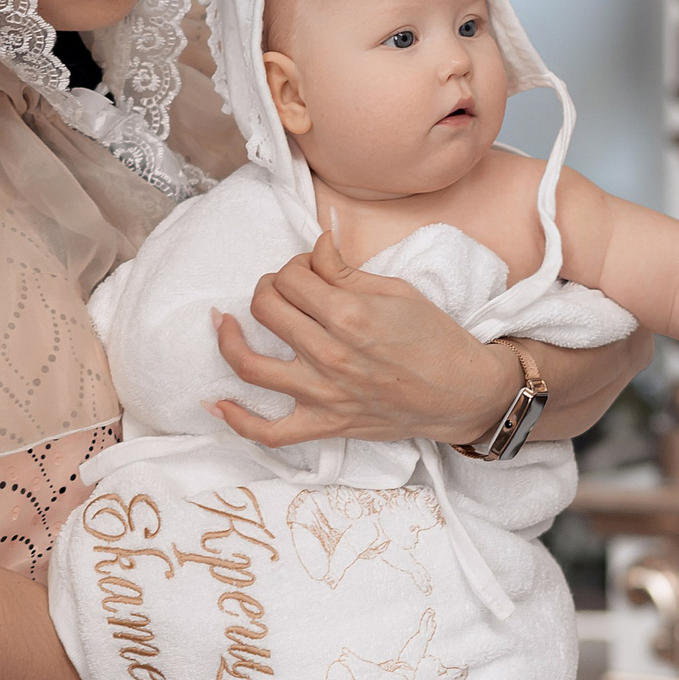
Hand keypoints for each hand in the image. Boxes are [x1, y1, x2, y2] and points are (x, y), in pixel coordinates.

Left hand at [209, 227, 521, 446]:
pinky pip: (269, 432)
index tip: (309, 268)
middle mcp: (328, 354)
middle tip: (283, 289)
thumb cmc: (435, 338)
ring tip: (225, 323)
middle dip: (268, 288)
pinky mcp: (325, 425)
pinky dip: (237, 420)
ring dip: (229, 339)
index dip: (294, 264)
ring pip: (250, 365)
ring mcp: (322, 394)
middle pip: (266, 309)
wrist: (462, 392)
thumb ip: (346, 271)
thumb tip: (316, 247)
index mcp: (348, 314)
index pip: (291, 277)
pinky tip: (216, 403)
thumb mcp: (396, 291)